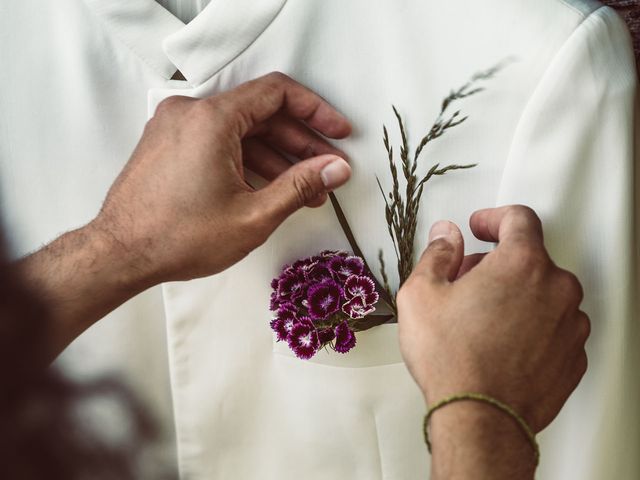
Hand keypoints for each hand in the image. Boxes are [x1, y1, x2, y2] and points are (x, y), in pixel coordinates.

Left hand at [20, 72, 352, 357]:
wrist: (120, 255)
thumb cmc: (178, 238)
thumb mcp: (253, 216)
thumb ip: (301, 185)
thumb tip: (336, 168)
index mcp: (211, 119)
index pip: (277, 93)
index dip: (316, 111)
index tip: (338, 132)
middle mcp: (190, 112)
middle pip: (261, 115)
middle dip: (300, 144)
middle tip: (329, 169)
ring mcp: (176, 127)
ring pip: (241, 132)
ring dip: (276, 158)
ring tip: (307, 190)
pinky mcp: (169, 144)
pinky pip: (218, 142)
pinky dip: (246, 161)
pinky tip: (271, 188)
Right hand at [397, 205, 588, 477]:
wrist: (480, 420)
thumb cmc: (452, 359)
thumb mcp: (422, 293)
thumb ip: (438, 253)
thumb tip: (447, 236)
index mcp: (522, 264)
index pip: (519, 219)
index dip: (494, 217)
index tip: (481, 226)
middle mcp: (556, 289)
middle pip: (529, 258)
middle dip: (496, 264)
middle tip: (466, 282)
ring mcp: (570, 324)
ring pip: (543, 293)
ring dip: (516, 295)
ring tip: (482, 319)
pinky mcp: (573, 356)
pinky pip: (553, 326)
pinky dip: (531, 325)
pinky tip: (501, 342)